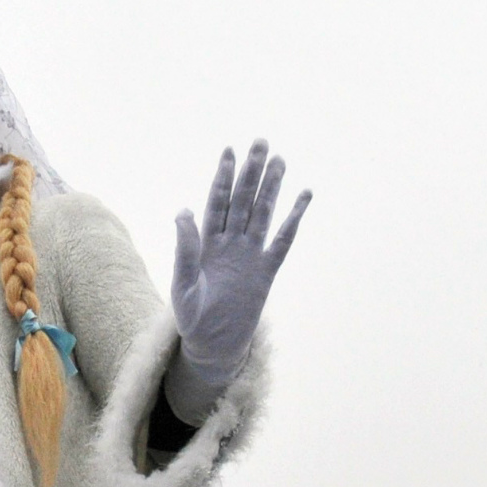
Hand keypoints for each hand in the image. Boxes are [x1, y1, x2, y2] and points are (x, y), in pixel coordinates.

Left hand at [170, 141, 310, 388]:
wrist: (212, 344)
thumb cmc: (192, 316)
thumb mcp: (182, 284)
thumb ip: (185, 249)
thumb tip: (184, 211)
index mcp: (207, 243)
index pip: (216, 202)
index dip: (223, 176)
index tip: (229, 151)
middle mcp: (230, 243)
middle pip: (243, 200)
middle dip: (251, 172)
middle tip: (261, 143)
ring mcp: (250, 255)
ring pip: (263, 213)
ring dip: (272, 187)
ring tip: (280, 160)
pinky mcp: (267, 271)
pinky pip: (283, 241)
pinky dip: (293, 218)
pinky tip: (303, 196)